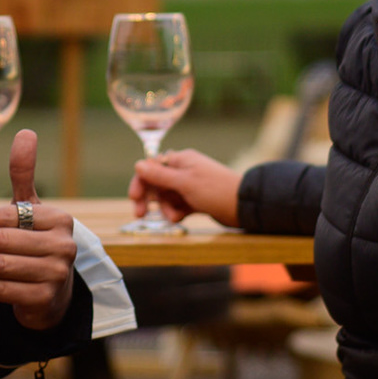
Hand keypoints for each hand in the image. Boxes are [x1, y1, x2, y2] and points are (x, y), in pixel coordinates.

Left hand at [0, 129, 76, 330]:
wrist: (52, 296)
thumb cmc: (35, 244)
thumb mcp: (29, 210)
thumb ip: (24, 174)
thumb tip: (26, 132)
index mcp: (60, 219)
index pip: (7, 216)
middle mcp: (64, 245)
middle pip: (0, 242)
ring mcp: (56, 274)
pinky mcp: (44, 299)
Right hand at [129, 148, 243, 226]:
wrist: (243, 205)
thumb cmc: (215, 190)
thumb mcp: (185, 182)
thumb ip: (160, 175)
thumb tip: (138, 164)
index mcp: (180, 160)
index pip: (151, 167)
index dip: (141, 182)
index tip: (135, 198)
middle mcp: (183, 171)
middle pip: (156, 184)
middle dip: (150, 199)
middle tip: (140, 215)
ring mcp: (189, 186)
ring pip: (166, 197)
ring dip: (165, 208)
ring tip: (174, 216)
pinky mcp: (195, 200)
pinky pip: (177, 206)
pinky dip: (176, 212)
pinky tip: (181, 218)